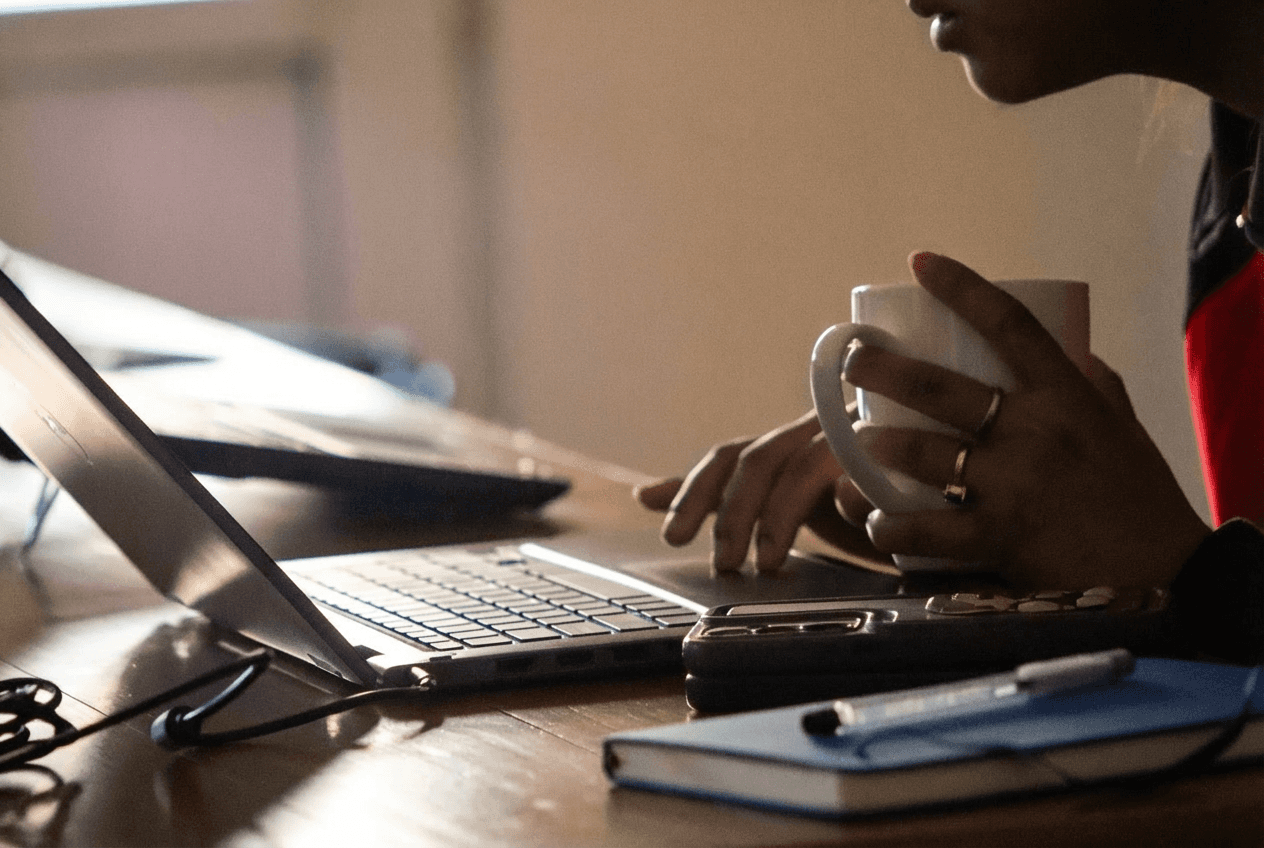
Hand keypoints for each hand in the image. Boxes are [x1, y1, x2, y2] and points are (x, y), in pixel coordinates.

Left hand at [634, 411, 885, 571]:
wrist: (936, 490)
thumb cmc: (850, 499)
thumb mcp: (778, 507)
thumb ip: (721, 500)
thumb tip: (643, 492)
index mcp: (782, 450)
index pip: (727, 459)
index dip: (693, 491)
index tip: (672, 533)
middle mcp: (809, 434)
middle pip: (753, 459)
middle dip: (729, 513)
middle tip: (723, 563)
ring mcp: (846, 436)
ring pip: (797, 464)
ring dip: (776, 516)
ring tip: (766, 563)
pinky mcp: (885, 451)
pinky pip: (856, 467)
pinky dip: (846, 496)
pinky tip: (842, 520)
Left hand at [837, 251, 1210, 589]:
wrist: (1164, 572)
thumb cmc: (1137, 493)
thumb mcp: (1119, 423)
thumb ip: (1088, 384)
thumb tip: (1065, 349)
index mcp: (1067, 394)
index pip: (1010, 323)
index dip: (961, 287)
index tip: (921, 262)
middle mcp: (1035, 431)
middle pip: (937, 388)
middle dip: (880, 370)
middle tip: (851, 362)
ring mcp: (1014, 484)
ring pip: (920, 455)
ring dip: (875, 448)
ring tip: (857, 445)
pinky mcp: (999, 538)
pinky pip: (924, 528)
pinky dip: (890, 525)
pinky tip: (877, 520)